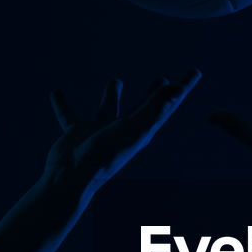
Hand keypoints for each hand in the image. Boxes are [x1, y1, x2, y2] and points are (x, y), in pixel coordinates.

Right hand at [43, 69, 200, 190]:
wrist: (71, 179)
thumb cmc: (104, 156)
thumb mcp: (132, 129)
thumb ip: (153, 108)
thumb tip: (176, 89)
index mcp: (142, 129)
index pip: (167, 103)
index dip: (182, 87)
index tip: (195, 72)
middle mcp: (124, 130)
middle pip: (144, 107)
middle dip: (155, 94)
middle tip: (163, 80)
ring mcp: (100, 131)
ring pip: (109, 108)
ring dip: (112, 95)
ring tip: (115, 81)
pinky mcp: (78, 133)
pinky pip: (70, 114)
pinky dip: (63, 104)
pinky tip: (56, 93)